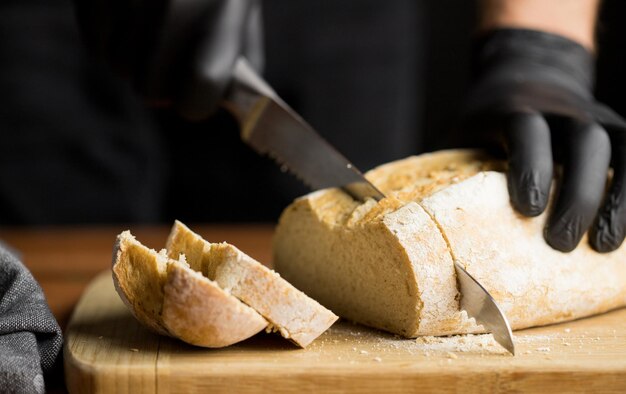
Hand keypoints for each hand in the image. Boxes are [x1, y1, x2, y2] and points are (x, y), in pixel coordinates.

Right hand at [74, 0, 262, 119]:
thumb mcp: (241, 2)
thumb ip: (240, 53)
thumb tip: (225, 104)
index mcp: (223, 10)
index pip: (202, 89)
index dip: (196, 103)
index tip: (194, 95)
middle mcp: (174, 5)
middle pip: (151, 89)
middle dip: (160, 84)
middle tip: (168, 60)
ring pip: (119, 69)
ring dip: (133, 60)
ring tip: (150, 27)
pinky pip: (94, 45)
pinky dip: (108, 40)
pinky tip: (127, 14)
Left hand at [463, 28, 625, 252]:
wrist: (528, 72)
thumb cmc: (488, 119)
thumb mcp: (464, 132)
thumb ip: (454, 164)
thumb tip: (426, 219)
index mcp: (515, 107)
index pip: (526, 128)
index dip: (529, 166)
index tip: (528, 209)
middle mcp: (561, 109)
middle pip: (583, 142)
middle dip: (577, 194)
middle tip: (559, 243)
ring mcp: (595, 118)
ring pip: (620, 149)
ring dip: (618, 198)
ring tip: (603, 246)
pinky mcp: (616, 131)